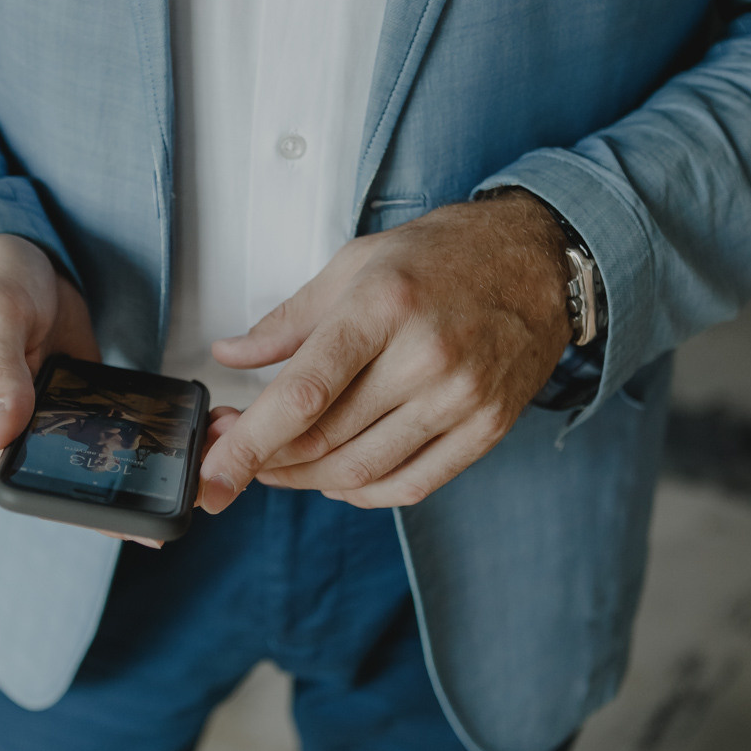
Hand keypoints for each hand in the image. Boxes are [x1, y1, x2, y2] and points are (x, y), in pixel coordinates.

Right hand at [0, 235, 160, 547]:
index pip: (32, 488)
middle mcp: (15, 437)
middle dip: (124, 494)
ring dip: (138, 467)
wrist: (16, 254)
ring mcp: (49, 422)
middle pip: (72, 483)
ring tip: (190, 472)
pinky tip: (178, 437)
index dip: (81, 505)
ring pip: (96, 461)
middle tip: (179, 496)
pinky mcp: (76, 404)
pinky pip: (110, 428)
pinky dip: (139, 433)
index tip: (131, 514)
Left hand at [198, 190, 572, 512]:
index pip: (303, 393)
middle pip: (325, 439)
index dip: (249, 443)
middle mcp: (426, 358)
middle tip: (232, 454)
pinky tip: (336, 476)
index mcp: (383, 307)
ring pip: (361, 471)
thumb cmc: (442, 258)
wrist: (539, 261)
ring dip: (305, 479)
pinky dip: (361, 492)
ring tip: (279, 463)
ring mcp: (461, 399)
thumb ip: (288, 320)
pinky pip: (410, 485)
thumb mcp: (356, 264)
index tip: (211, 475)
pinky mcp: (485, 429)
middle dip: (265, 459)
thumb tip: (230, 355)